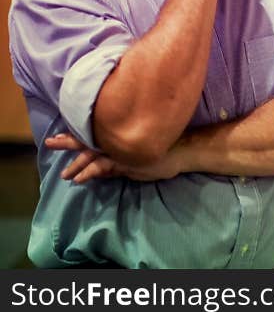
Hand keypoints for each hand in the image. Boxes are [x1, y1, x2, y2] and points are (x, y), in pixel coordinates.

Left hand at [45, 133, 181, 183]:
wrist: (185, 150)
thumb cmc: (166, 148)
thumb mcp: (139, 155)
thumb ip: (120, 160)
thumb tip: (101, 168)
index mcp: (121, 134)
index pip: (95, 132)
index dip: (78, 133)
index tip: (62, 133)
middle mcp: (119, 139)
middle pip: (89, 139)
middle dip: (69, 142)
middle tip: (50, 142)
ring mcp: (122, 149)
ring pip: (93, 153)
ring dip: (75, 162)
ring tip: (63, 173)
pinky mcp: (127, 160)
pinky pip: (104, 165)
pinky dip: (89, 171)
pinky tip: (79, 178)